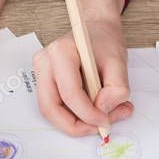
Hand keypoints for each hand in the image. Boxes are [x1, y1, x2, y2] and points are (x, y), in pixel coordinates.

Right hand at [33, 0, 133, 136]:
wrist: (96, 30)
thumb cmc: (104, 42)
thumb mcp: (119, 60)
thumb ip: (117, 87)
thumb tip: (103, 110)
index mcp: (61, 52)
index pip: (69, 93)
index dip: (88, 113)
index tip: (106, 121)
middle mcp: (44, 62)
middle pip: (50, 107)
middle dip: (74, 126)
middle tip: (98, 129)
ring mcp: (40, 73)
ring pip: (50, 110)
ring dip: (75, 122)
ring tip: (102, 117)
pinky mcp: (43, 82)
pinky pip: (54, 106)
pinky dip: (73, 115)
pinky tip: (93, 110)